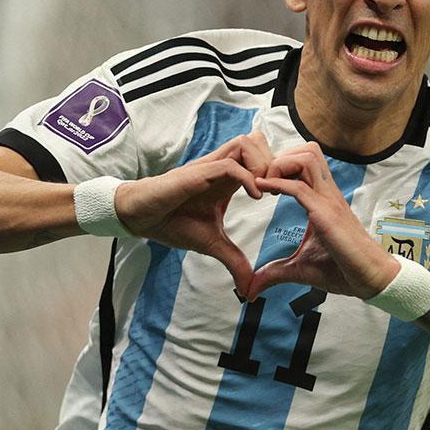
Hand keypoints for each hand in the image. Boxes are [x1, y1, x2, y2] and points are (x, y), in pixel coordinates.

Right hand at [115, 132, 272, 296]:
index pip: (262, 156)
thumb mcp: (211, 244)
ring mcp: (210, 166)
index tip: (287, 194)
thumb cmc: (173, 222)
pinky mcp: (197, 172)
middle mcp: (222, 166)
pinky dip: (247, 177)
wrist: (142, 218)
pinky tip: (256, 197)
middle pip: (260, 141)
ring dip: (263, 165)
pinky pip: (230, 164)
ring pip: (247, 143)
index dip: (278, 170)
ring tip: (267, 191)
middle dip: (277, 162)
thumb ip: (233, 260)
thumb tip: (248, 289)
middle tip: (281, 189)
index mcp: (229, 178)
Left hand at [248, 142, 399, 300]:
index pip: (304, 162)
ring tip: (265, 184)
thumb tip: (251, 289)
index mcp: (323, 199)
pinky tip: (262, 190)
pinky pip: (299, 187)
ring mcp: (328, 200)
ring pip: (306, 158)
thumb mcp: (300, 269)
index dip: (281, 165)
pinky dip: (277, 183)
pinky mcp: (326, 214)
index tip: (262, 184)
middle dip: (280, 157)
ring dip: (280, 165)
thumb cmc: (341, 270)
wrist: (369, 279)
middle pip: (307, 150)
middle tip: (263, 180)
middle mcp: (327, 193)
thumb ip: (274, 272)